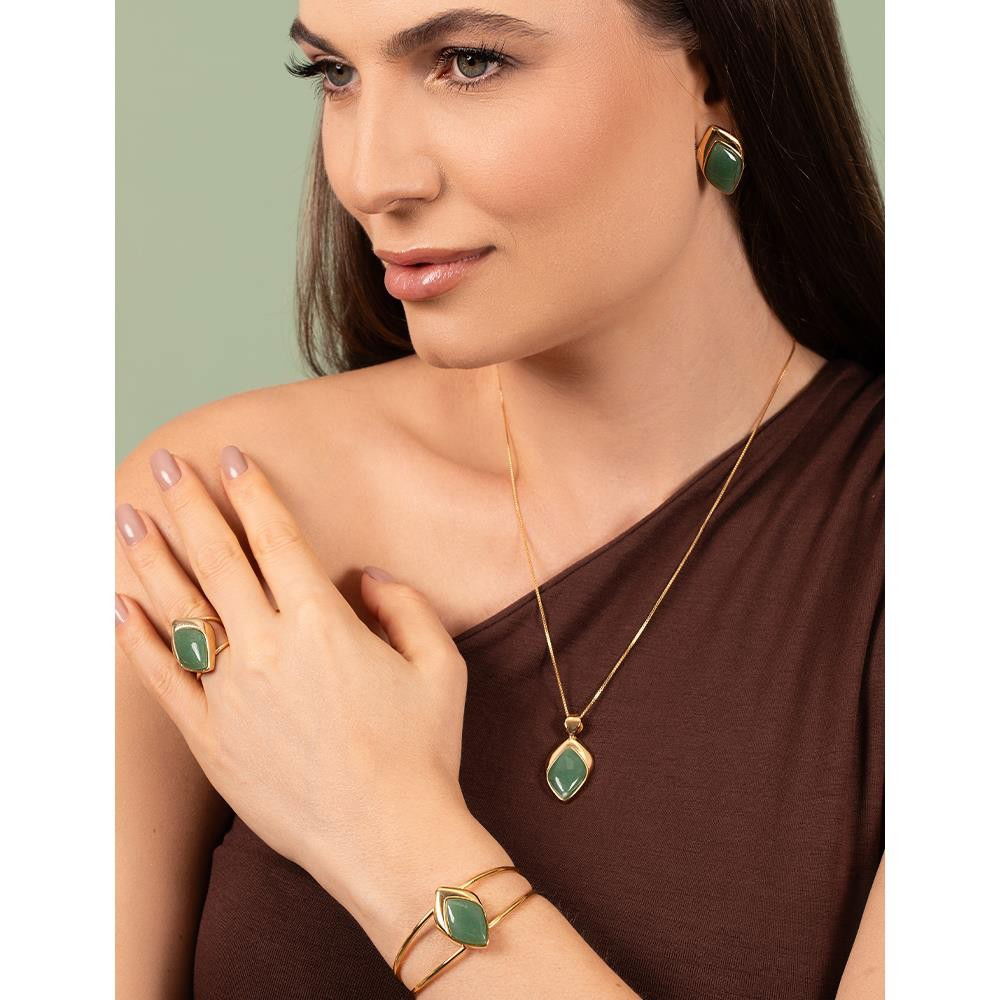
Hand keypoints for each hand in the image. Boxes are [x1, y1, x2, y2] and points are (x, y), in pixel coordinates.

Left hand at [114, 444, 471, 915]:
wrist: (389, 839)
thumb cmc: (421, 752)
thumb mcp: (441, 665)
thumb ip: (404, 605)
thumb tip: (365, 576)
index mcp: (322, 624)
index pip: (277, 539)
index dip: (253, 492)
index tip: (232, 459)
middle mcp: (268, 649)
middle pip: (218, 560)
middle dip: (190, 505)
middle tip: (167, 464)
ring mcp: (231, 695)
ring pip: (180, 609)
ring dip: (152, 558)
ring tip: (128, 516)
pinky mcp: (209, 739)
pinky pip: (162, 681)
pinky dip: (137, 641)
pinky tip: (120, 609)